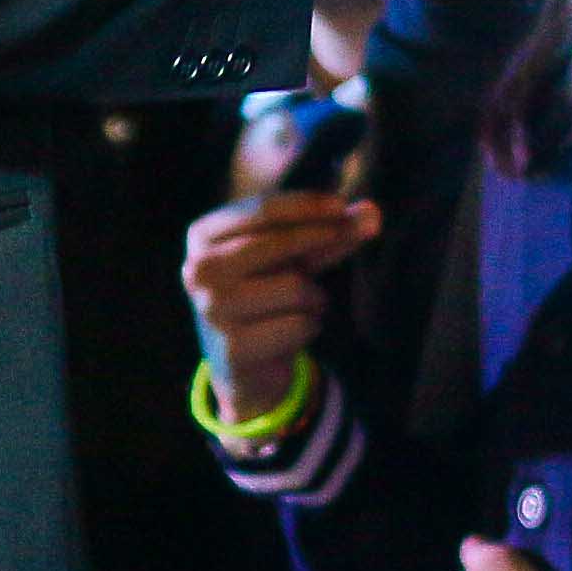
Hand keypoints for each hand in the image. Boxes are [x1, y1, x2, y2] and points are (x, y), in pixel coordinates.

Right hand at [182, 186, 378, 422]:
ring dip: (314, 297)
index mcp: (203, 236)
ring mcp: (212, 311)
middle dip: (324, 238)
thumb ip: (331, 232)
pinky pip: (300, 325)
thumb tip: (373, 213)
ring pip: (295, 287)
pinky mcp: (233, 349)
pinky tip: (292, 334)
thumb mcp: (295, 256)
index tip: (344, 205)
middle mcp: (198, 270)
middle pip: (279, 243)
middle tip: (354, 234)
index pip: (263, 210)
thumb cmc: (269, 293)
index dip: (309, 206)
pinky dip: (310, 327)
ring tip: (301, 306)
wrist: (245, 365)